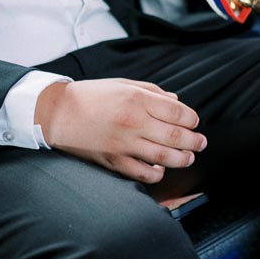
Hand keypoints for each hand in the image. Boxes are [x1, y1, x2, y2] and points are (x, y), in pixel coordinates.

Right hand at [34, 79, 206, 184]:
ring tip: (189, 157)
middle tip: (201, 143)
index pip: (178, 112)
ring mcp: (124, 144)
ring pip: (165, 157)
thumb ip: (153, 93)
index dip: (192, 119)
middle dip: (194, 141)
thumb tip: (177, 103)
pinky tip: (161, 169)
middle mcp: (134, 122)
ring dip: (183, 159)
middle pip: (176, 136)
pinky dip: (157, 174)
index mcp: (137, 99)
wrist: (58, 113)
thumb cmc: (92, 95)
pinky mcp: (114, 161)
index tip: (194, 122)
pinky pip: (143, 173)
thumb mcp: (124, 84)